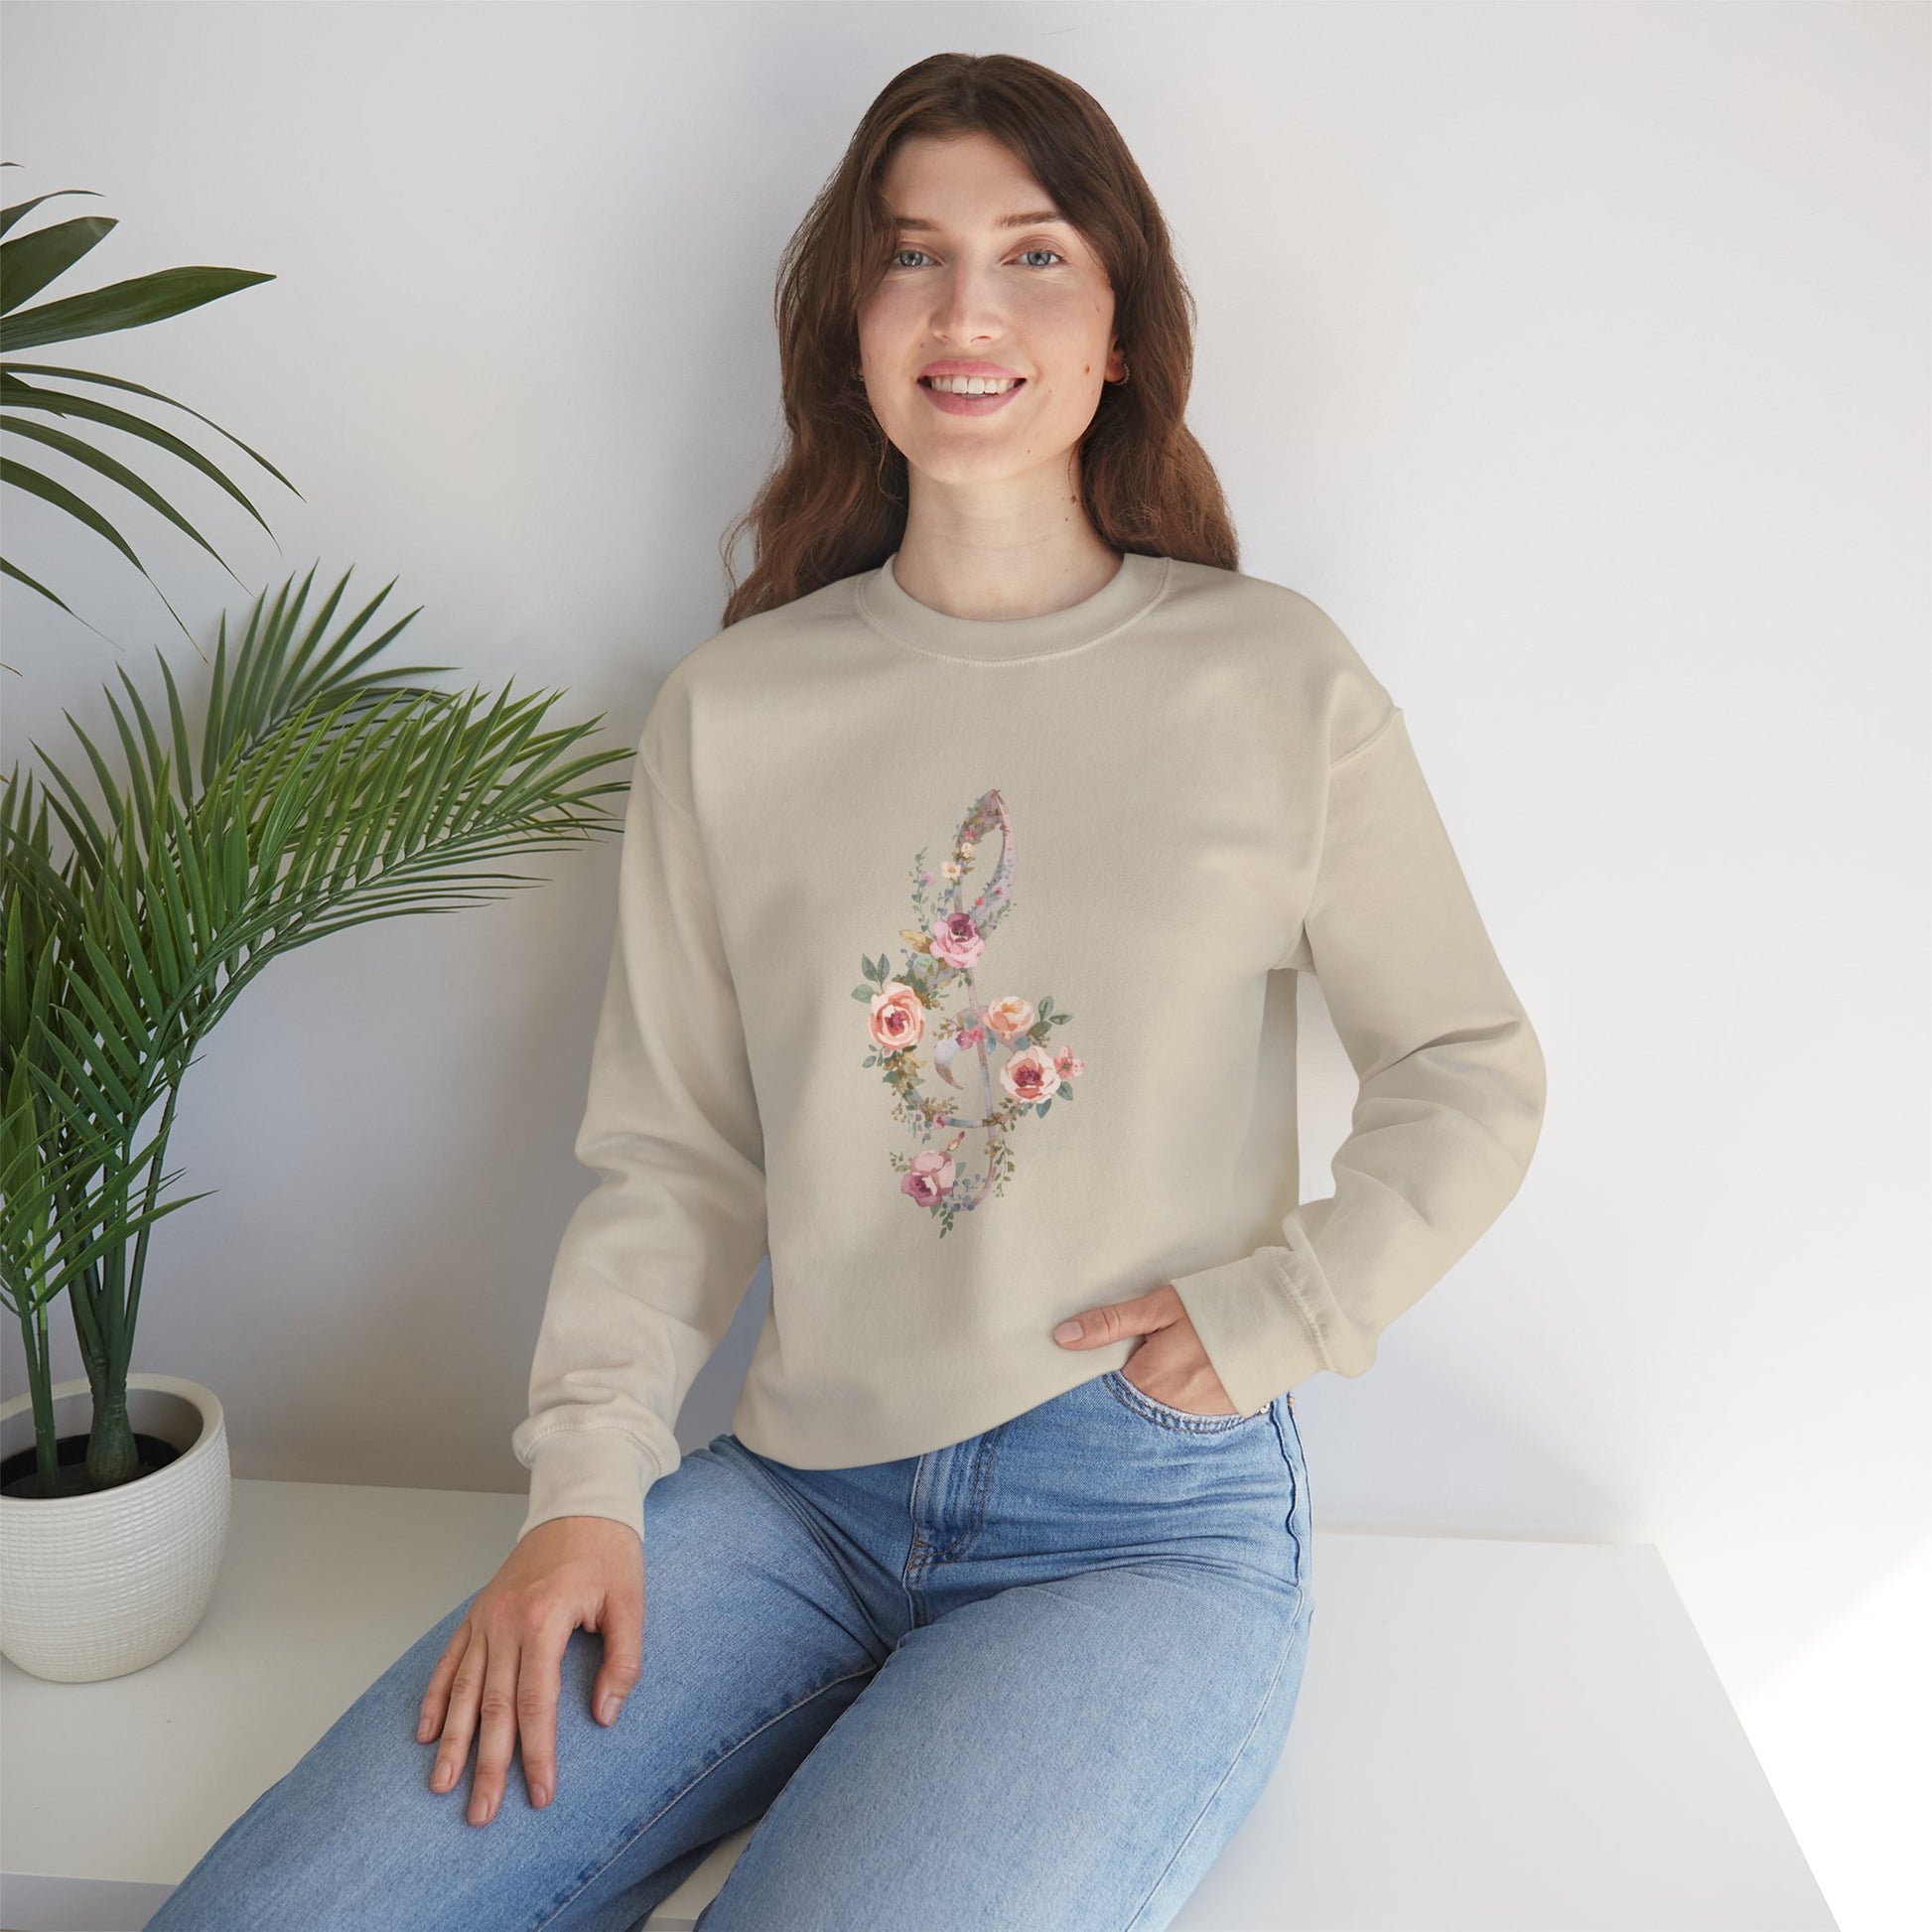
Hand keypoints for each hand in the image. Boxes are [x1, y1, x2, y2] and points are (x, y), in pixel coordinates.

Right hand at [418, 1514, 642, 1825]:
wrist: (580, 1503)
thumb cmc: (609, 1552)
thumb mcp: (630, 1603)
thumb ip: (623, 1661)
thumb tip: (604, 1716)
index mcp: (544, 1619)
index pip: (536, 1703)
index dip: (537, 1753)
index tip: (539, 1793)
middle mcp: (506, 1621)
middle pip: (492, 1706)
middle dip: (486, 1764)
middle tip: (481, 1813)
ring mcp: (487, 1617)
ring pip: (462, 1689)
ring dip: (451, 1741)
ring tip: (441, 1786)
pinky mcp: (479, 1612)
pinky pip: (450, 1660)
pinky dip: (435, 1697)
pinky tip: (426, 1732)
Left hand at [1052, 1282, 1238, 1415]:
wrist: (1282, 1321)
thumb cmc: (1216, 1307)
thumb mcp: (1160, 1307)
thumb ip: (1111, 1324)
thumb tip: (1062, 1337)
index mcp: (1149, 1381)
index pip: (1104, 1393)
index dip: (1099, 1378)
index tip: (1098, 1364)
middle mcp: (1169, 1409)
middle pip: (1131, 1405)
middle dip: (1127, 1388)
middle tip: (1143, 1359)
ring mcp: (1197, 1418)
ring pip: (1158, 1412)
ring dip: (1155, 1395)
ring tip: (1171, 1365)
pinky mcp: (1219, 1418)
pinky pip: (1186, 1415)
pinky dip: (1181, 1400)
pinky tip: (1191, 1377)